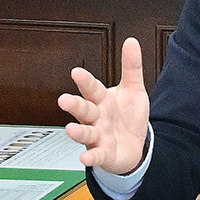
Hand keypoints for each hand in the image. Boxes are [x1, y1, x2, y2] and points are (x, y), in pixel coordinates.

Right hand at [58, 39, 151, 175]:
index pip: (92, 89)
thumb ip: (131, 67)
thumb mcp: (134, 90)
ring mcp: (98, 136)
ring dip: (78, 132)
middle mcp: (96, 117)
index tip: (76, 72)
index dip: (85, 81)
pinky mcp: (103, 153)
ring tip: (71, 130)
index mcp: (102, 100)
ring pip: (85, 133)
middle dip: (74, 105)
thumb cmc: (128, 117)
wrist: (135, 145)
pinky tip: (85, 158)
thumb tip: (131, 41)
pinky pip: (96, 155)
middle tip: (64, 100)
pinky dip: (91, 157)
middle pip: (84, 110)